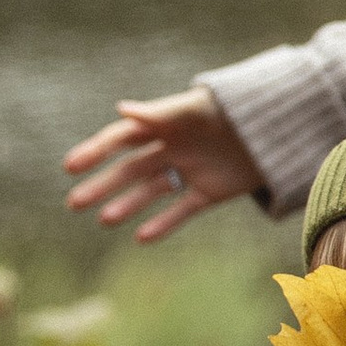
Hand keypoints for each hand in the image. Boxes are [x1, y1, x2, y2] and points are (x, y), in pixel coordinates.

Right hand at [62, 85, 261, 242]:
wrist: (275, 126)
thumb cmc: (231, 108)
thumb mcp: (195, 109)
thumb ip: (160, 112)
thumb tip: (121, 108)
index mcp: (165, 125)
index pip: (121, 139)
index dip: (95, 151)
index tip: (70, 166)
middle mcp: (172, 149)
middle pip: (131, 169)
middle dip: (103, 185)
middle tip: (74, 203)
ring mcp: (189, 171)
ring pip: (151, 191)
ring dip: (127, 205)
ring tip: (104, 220)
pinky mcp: (210, 192)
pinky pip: (182, 210)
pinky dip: (163, 224)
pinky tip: (140, 238)